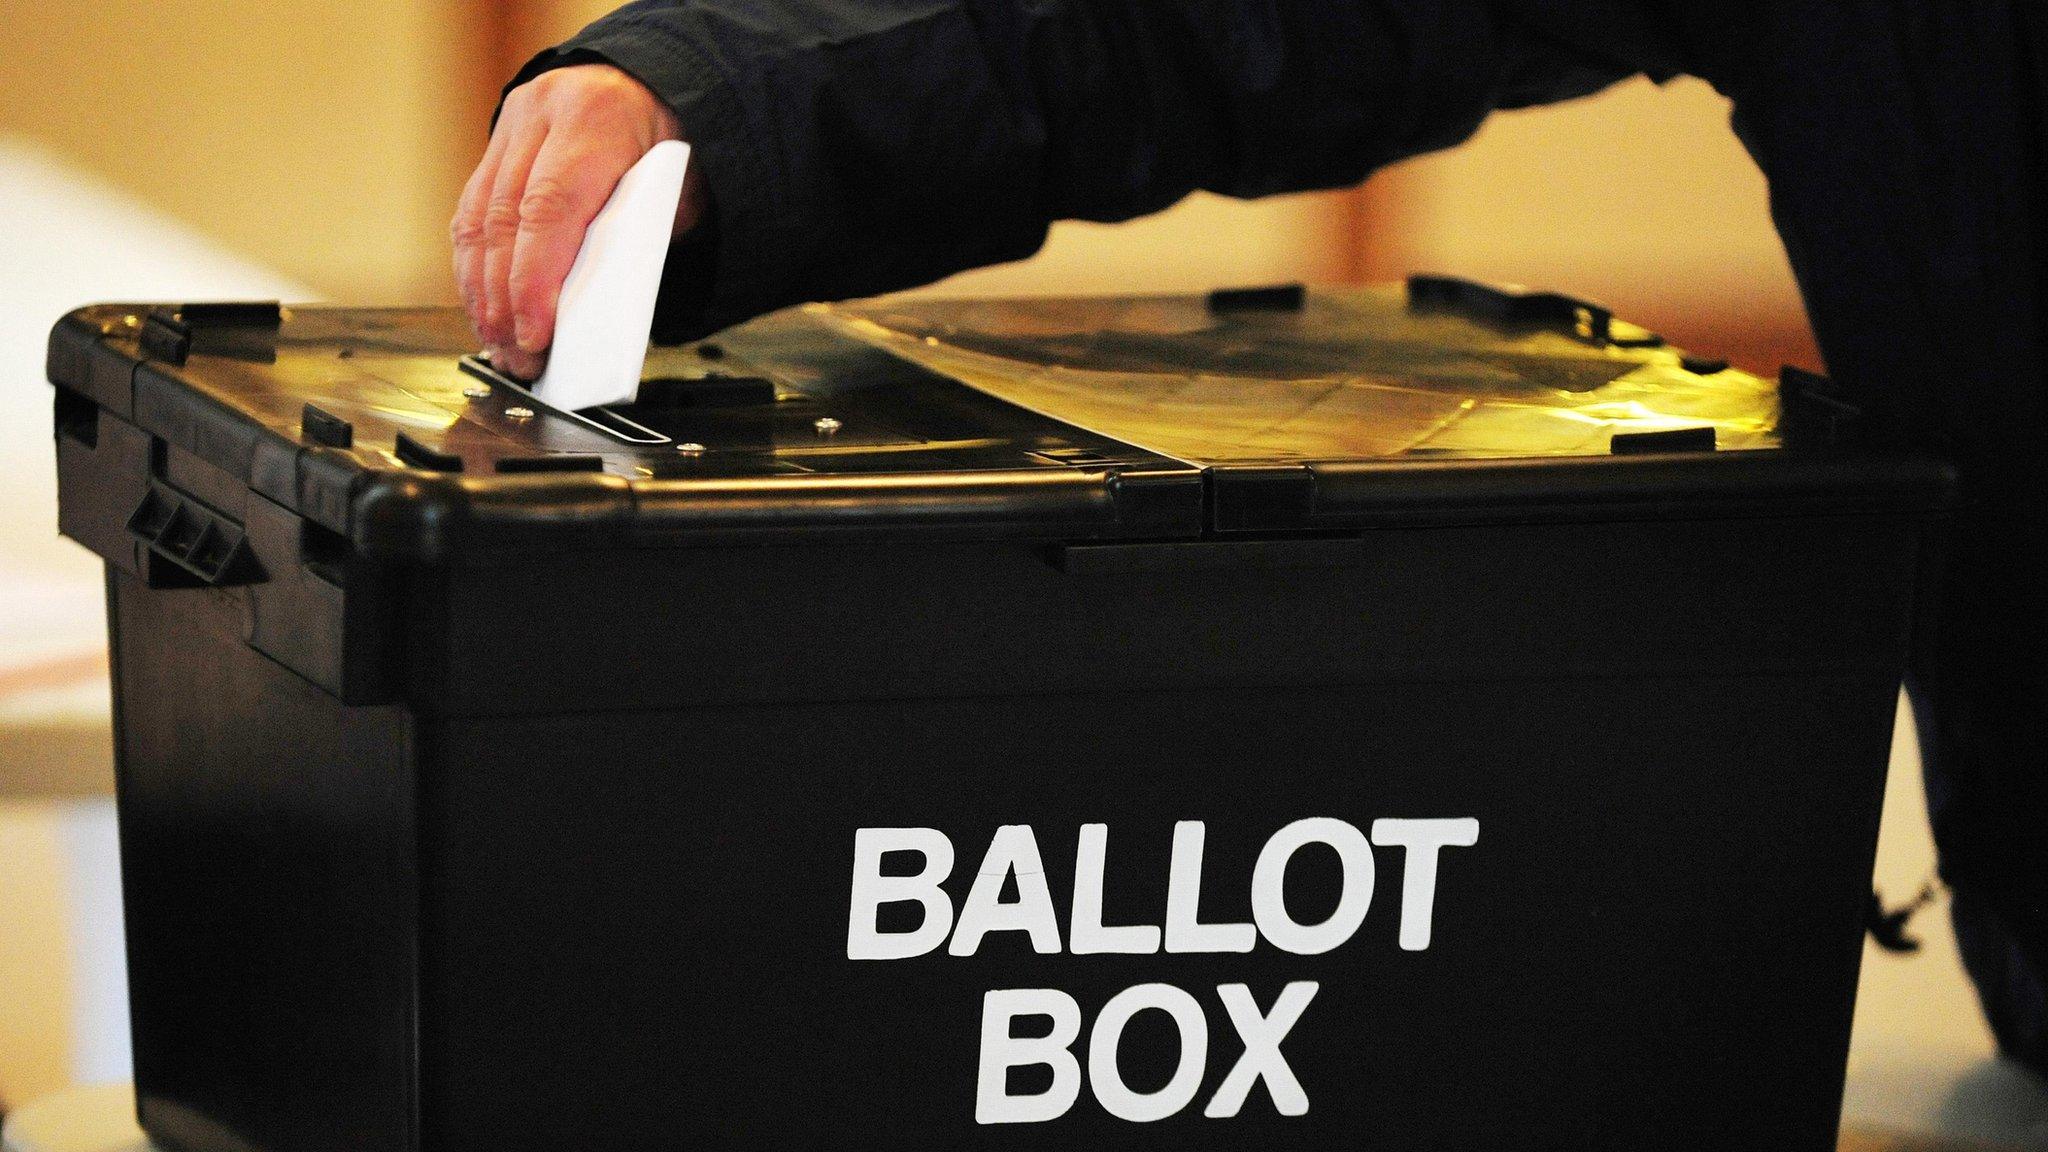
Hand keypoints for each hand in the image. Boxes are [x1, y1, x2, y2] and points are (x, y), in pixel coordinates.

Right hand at [451, 63, 706, 379]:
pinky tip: (484, 305)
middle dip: (504, 301)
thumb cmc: (669, 145)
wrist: (652, 81)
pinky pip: (472, 212)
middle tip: (517, 356)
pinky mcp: (496, 143)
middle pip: (504, 221)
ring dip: (481, 292)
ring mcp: (512, 125)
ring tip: (498, 343)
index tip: (534, 335)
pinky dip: (475, 266)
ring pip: (476, 219)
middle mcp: (542, 114)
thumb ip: (635, 243)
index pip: (550, 210)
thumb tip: (595, 317)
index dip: (533, 281)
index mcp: (596, 120)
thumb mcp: (674, 192)